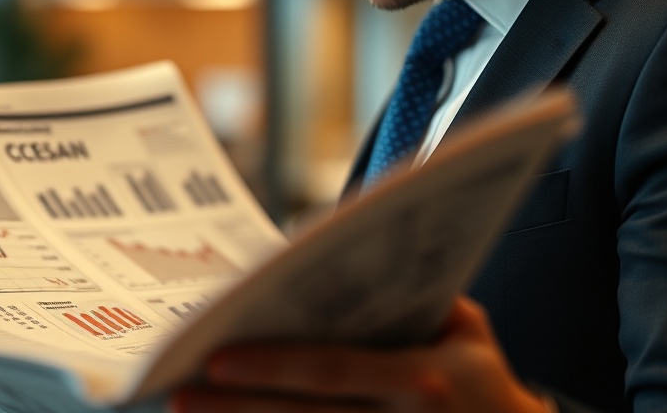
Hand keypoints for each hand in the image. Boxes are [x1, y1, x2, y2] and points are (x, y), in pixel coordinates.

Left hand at [170, 296, 551, 412]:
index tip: (216, 357)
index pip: (332, 370)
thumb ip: (414, 298)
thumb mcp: (467, 330)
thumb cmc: (488, 382)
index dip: (272, 365)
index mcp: (421, 380)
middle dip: (236, 409)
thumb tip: (339, 268)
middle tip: (178, 392)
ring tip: (190, 411)